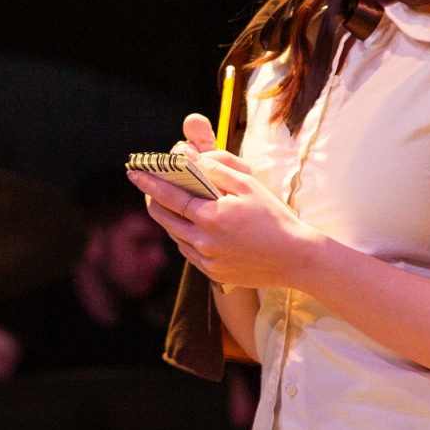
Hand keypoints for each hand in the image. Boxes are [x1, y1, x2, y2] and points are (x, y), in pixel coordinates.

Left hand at [127, 113, 321, 291]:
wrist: (296, 258)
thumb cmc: (274, 217)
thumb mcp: (247, 185)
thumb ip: (214, 168)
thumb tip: (188, 156)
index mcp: (211, 218)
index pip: (169, 197)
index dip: (149, 183)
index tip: (134, 172)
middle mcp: (203, 242)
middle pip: (164, 219)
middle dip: (153, 200)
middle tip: (148, 187)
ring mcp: (207, 260)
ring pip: (175, 236)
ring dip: (169, 219)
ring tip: (169, 204)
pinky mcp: (213, 273)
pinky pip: (188, 251)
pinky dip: (185, 236)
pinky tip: (190, 226)